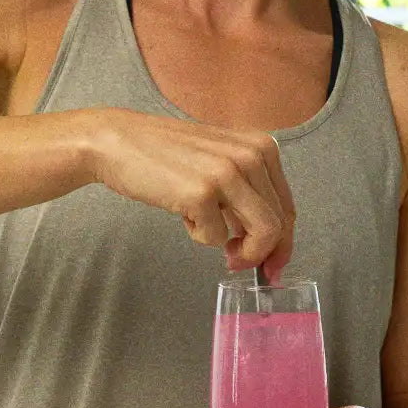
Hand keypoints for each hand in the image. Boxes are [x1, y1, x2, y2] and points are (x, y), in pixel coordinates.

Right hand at [88, 108, 294, 277]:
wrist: (119, 141)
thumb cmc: (167, 155)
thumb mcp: (221, 160)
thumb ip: (248, 192)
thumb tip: (269, 245)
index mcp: (261, 146)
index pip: (287, 207)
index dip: (282, 244)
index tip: (272, 266)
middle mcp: (251, 156)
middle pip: (279, 225)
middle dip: (262, 255)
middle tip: (236, 263)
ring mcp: (227, 173)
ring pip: (262, 234)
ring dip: (241, 253)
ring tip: (214, 242)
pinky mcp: (202, 193)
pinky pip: (217, 237)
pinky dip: (201, 236)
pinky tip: (183, 214)